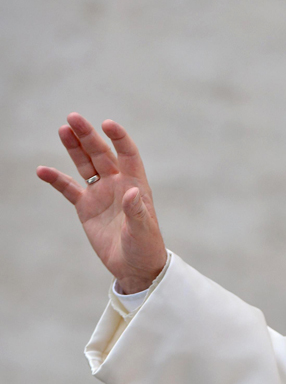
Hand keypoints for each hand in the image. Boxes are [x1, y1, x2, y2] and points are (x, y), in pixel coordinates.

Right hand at [37, 113, 166, 293]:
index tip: (107, 124)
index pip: (128, 154)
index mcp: (136, 185)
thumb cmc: (145, 247)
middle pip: (102, 154)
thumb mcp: (143, 231)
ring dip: (74, 148)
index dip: (119, 138)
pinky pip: (69, 188)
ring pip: (85, 165)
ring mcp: (101, 194)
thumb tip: (132, 193)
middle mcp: (118, 184)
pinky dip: (56, 179)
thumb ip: (137, 211)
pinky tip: (42, 170)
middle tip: (73, 117)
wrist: (134, 266)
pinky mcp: (86, 207)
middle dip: (88, 136)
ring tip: (62, 129)